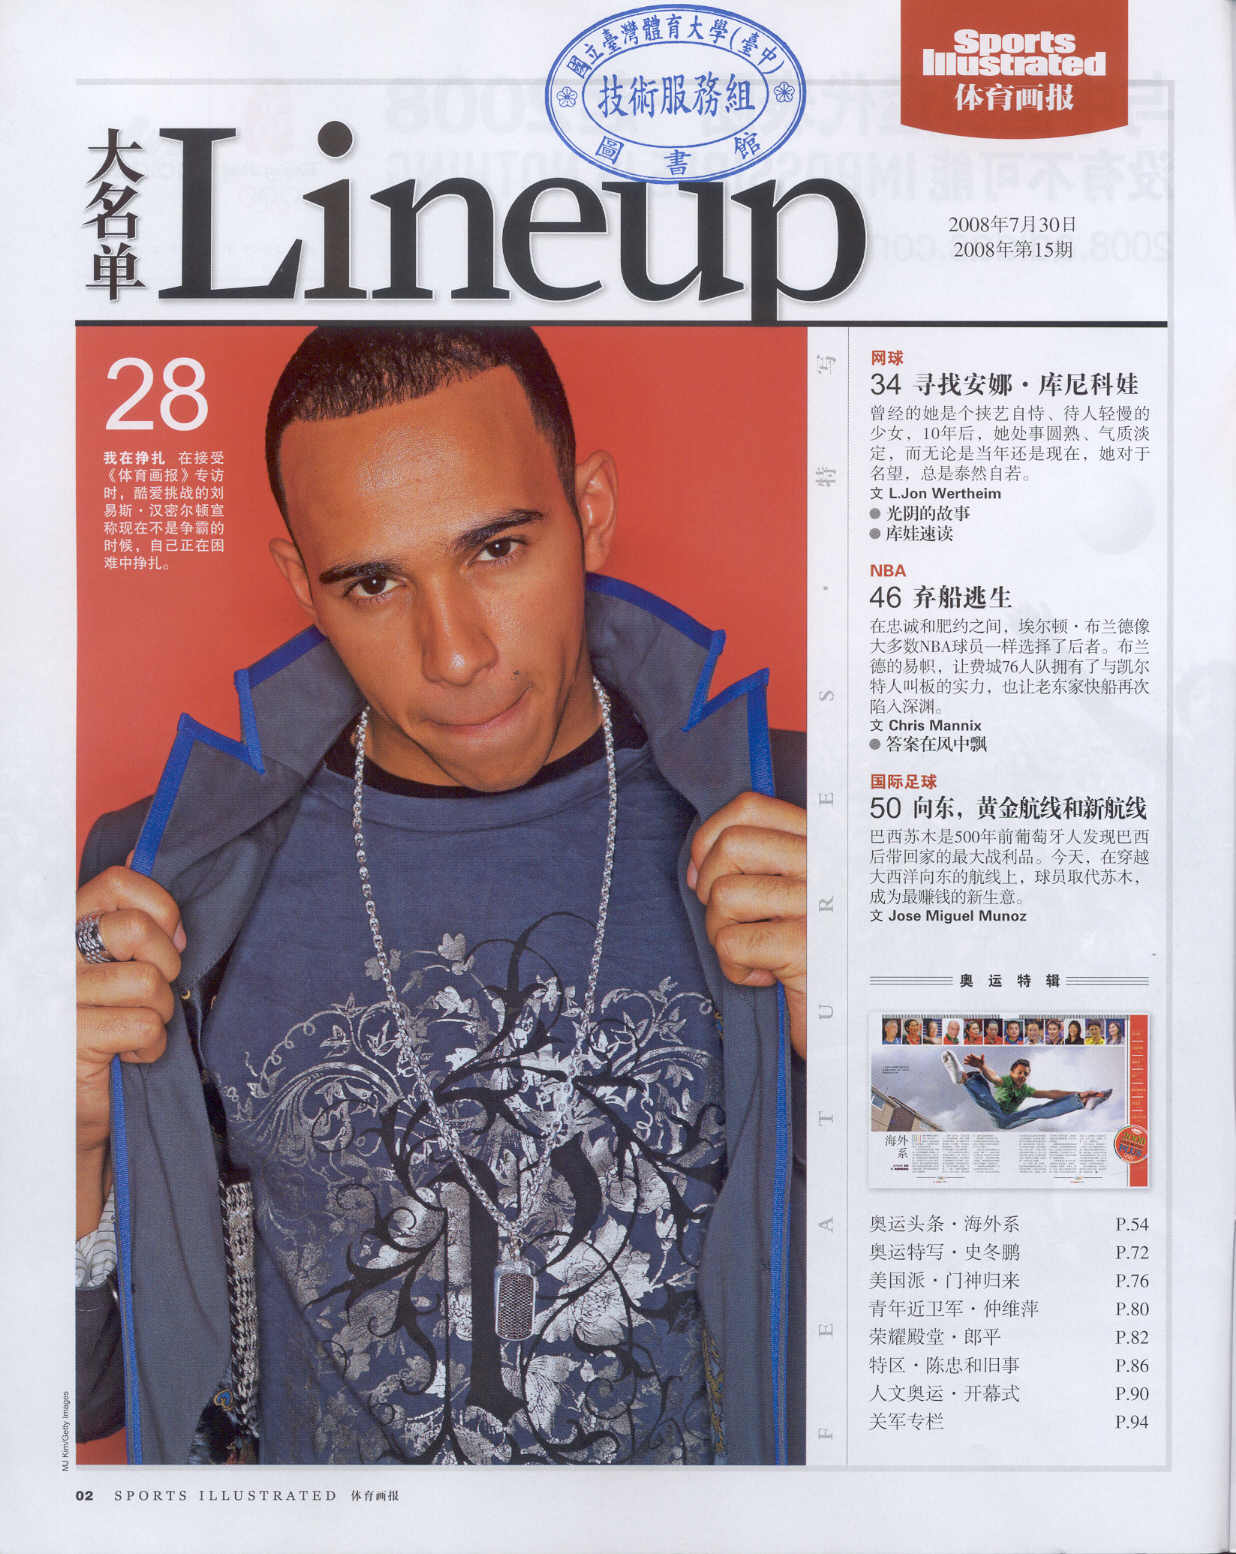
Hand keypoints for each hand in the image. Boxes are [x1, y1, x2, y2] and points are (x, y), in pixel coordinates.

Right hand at [76, 865, 184, 1235]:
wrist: (71, 1109)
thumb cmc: (100, 1028)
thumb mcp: (110, 964)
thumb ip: (121, 915)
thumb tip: (136, 856)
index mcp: (60, 930)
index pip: (116, 884)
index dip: (160, 909)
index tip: (171, 940)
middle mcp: (49, 957)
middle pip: (137, 929)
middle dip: (166, 965)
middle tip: (154, 992)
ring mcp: (56, 998)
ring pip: (149, 983)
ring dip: (160, 1013)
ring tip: (136, 1029)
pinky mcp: (71, 1040)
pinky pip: (145, 1027)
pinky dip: (152, 1047)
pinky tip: (128, 1055)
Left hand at [687, 792, 806, 1059]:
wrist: (860, 1023)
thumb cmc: (819, 956)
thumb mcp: (797, 896)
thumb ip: (761, 864)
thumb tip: (698, 862)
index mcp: (822, 844)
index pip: (749, 808)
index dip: (711, 838)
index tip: (706, 873)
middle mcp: (825, 865)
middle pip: (731, 845)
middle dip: (709, 886)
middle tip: (732, 919)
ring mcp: (817, 904)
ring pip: (724, 894)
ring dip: (721, 933)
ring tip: (753, 953)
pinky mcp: (805, 947)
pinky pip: (732, 942)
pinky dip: (734, 969)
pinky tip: (765, 977)